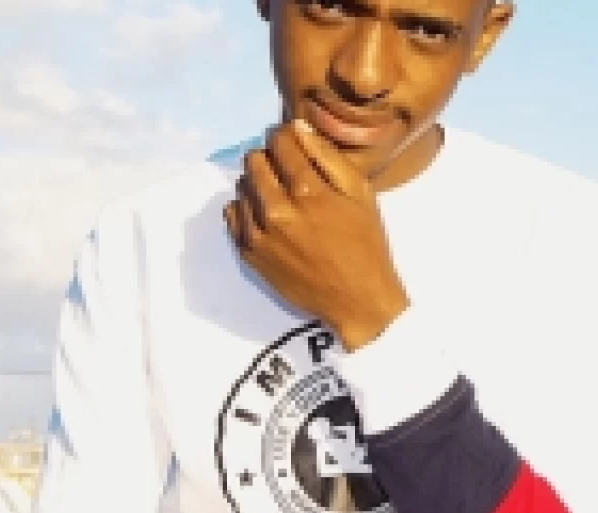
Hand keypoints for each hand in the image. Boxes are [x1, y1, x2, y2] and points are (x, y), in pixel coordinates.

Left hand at [224, 120, 409, 351]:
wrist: (356, 299)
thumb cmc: (365, 244)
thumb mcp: (360, 194)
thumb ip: (327, 156)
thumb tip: (297, 127)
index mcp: (308, 190)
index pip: (279, 141)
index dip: (285, 135)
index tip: (291, 142)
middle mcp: (277, 209)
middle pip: (254, 160)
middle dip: (270, 158)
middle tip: (287, 172)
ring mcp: (258, 233)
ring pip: (241, 186)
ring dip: (258, 184)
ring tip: (281, 197)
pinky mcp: (249, 252)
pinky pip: (232, 214)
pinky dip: (246, 209)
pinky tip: (268, 217)